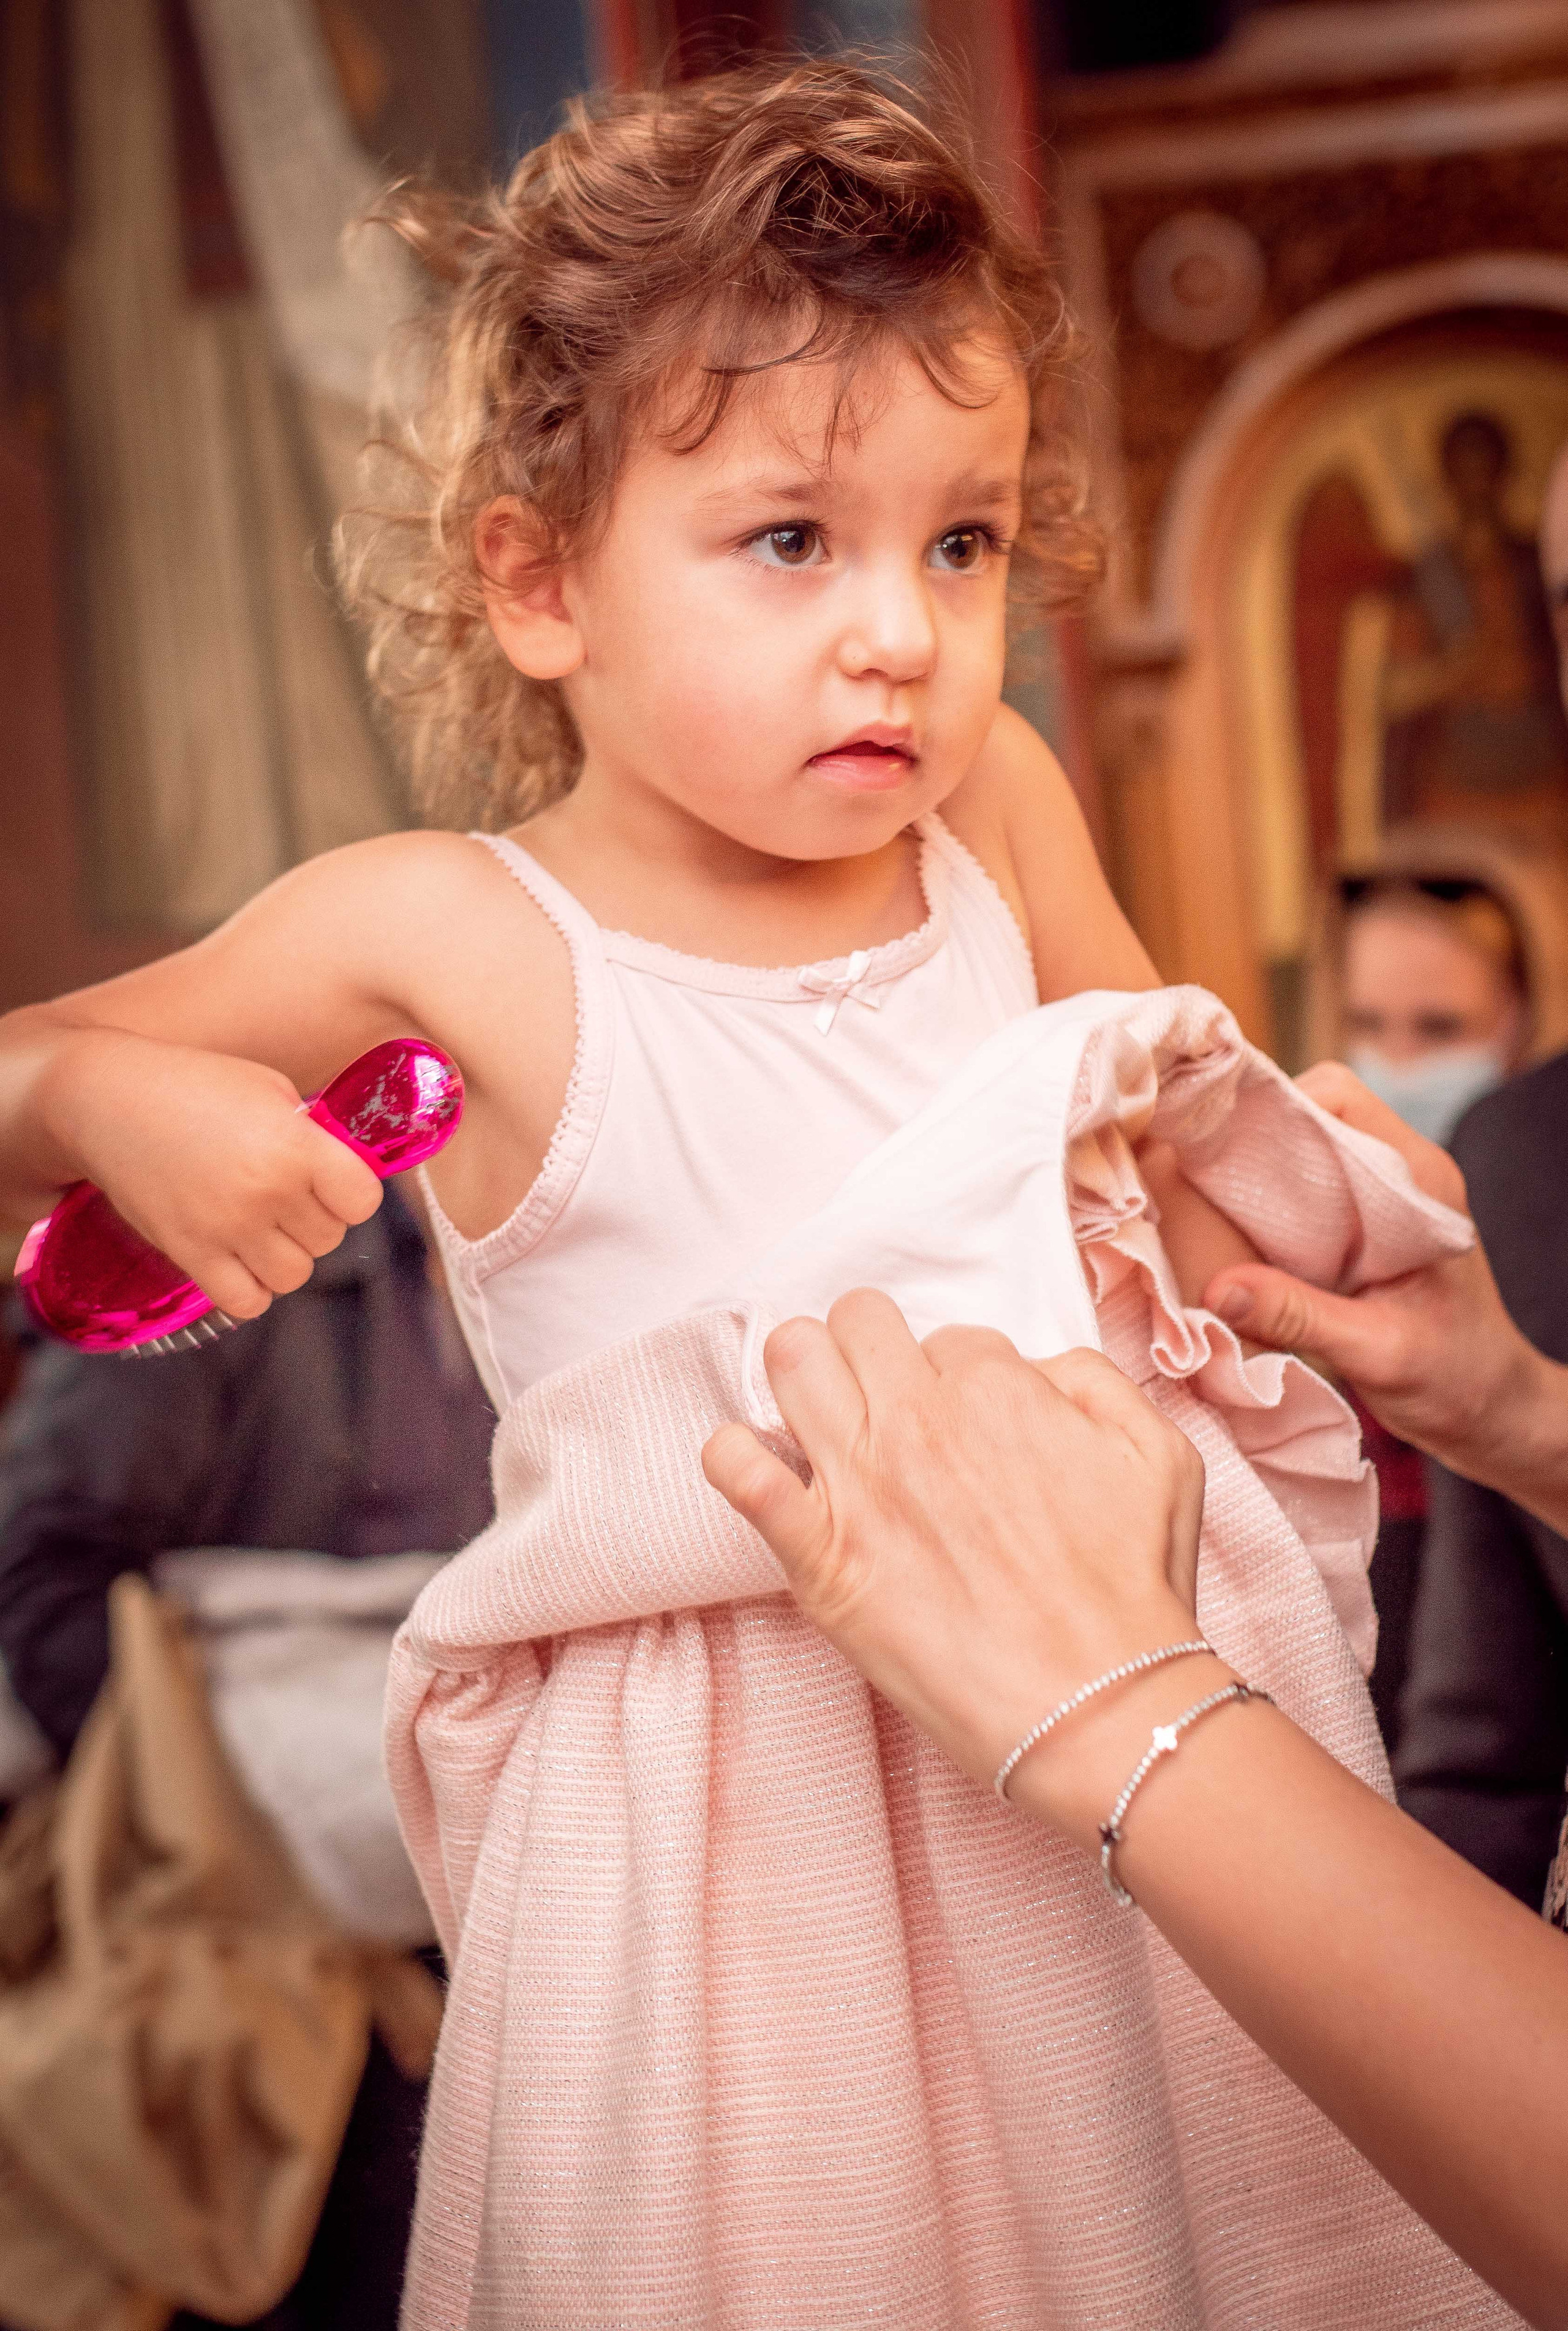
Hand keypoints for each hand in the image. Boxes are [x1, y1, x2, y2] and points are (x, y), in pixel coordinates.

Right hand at [43, 1029, 382, 1319]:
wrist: (108, 1100)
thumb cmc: (193, 1085)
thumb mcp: (270, 1090)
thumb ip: (313, 1137)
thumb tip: (344, 1175)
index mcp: (294, 1146)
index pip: (363, 1201)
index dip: (352, 1192)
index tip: (332, 1181)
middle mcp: (266, 1193)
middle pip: (329, 1238)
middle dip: (315, 1218)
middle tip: (285, 1193)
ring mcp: (226, 1229)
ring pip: (294, 1276)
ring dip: (286, 1255)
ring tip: (263, 1225)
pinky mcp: (189, 1255)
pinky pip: (246, 1301)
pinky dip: (252, 1288)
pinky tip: (241, 1257)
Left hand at [701, 1289, 1204, 1831]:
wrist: (1101, 1707)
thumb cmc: (1134, 1592)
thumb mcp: (1161, 1454)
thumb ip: (1094, 1382)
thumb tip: (1033, 1368)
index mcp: (997, 1388)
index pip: (946, 1339)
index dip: (954, 1381)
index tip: (964, 1428)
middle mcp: (920, 1420)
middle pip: (854, 1323)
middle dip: (866, 1350)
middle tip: (882, 1404)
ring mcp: (862, 1483)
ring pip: (791, 1360)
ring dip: (801, 1377)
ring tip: (820, 1422)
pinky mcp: (821, 1557)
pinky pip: (738, 1470)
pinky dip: (735, 1459)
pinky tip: (762, 1474)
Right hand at [1202, 1062, 1547, 1486]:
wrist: (1491, 1411)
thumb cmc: (1455, 1380)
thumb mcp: (1378, 1353)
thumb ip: (1300, 1317)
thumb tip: (1216, 1290)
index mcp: (1420, 1182)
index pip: (1339, 1099)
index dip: (1274, 1108)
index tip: (1216, 1141)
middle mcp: (1401, 1175)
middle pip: (1310, 1114)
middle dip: (1249, 1137)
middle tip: (1193, 1173)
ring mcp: (1381, 1198)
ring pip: (1300, 1150)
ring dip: (1252, 1171)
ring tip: (1202, 1202)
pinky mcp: (1361, 1226)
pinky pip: (1301, 1189)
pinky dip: (1262, 1203)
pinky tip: (1230, 1235)